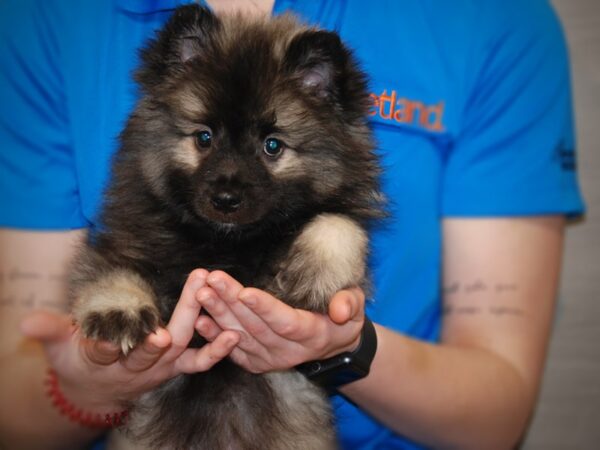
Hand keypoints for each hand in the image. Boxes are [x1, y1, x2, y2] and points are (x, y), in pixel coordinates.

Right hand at [19, 270, 239, 412]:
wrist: (98, 389)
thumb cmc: (78, 361)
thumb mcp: (58, 347)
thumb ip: (49, 331)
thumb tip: (25, 322)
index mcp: (101, 360)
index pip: (104, 353)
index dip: (110, 347)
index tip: (119, 338)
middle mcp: (134, 367)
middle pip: (151, 349)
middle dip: (171, 321)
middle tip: (189, 292)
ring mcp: (160, 368)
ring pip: (181, 347)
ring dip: (196, 319)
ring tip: (209, 291)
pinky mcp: (176, 365)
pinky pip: (199, 361)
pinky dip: (216, 351)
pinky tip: (232, 332)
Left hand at [194, 271, 364, 373]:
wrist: (334, 345)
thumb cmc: (344, 319)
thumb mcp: (357, 308)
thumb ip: (350, 304)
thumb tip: (341, 310)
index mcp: (312, 335)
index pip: (286, 322)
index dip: (265, 308)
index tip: (244, 291)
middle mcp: (288, 351)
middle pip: (256, 326)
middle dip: (231, 302)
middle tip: (211, 281)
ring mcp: (270, 359)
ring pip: (241, 336)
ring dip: (218, 315)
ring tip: (200, 293)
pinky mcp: (257, 362)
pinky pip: (233, 351)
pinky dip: (215, 336)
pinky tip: (199, 319)